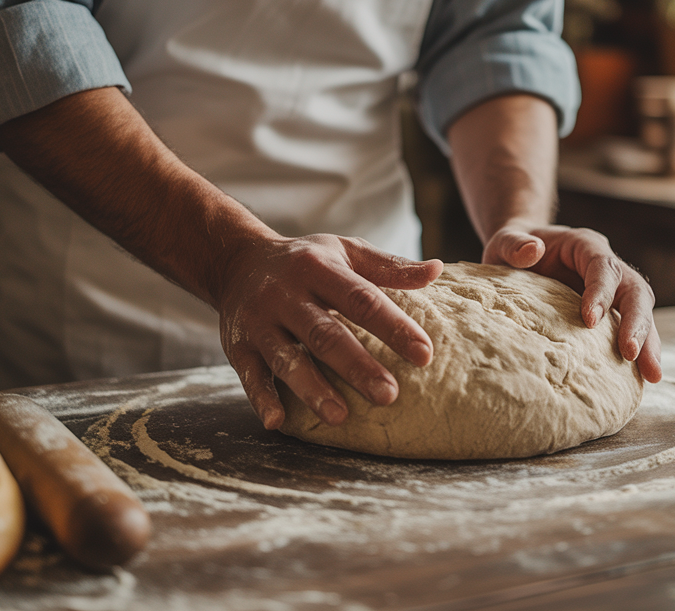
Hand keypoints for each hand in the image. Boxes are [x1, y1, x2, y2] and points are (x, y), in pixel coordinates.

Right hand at [214, 234, 442, 428]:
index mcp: (319, 269)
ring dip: (312, 388)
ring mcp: (260, 322)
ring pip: (286, 358)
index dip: (393, 326)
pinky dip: (261, 398)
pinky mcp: (238, 345)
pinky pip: (249, 374)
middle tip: (389, 395)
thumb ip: (389, 266)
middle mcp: (286, 295)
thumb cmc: (307, 261)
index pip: (362, 299)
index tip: (424, 354)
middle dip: (357, 366)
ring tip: (340, 416)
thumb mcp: (346, 252)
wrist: (237, 261)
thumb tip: (437, 271)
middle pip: (325, 333)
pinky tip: (278, 422)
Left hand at [483, 222, 661, 382]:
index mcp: (586, 245)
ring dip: (648, 343)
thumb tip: (532, 250)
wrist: (521, 254)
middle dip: (637, 322)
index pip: (604, 267)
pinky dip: (639, 351)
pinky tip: (641, 377)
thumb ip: (514, 244)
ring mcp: (614, 290)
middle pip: (635, 290)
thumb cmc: (514, 248)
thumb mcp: (506, 241)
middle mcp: (608, 266)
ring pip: (642, 313)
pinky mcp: (611, 312)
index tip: (590, 321)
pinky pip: (631, 329)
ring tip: (651, 375)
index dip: (601, 292)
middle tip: (631, 353)